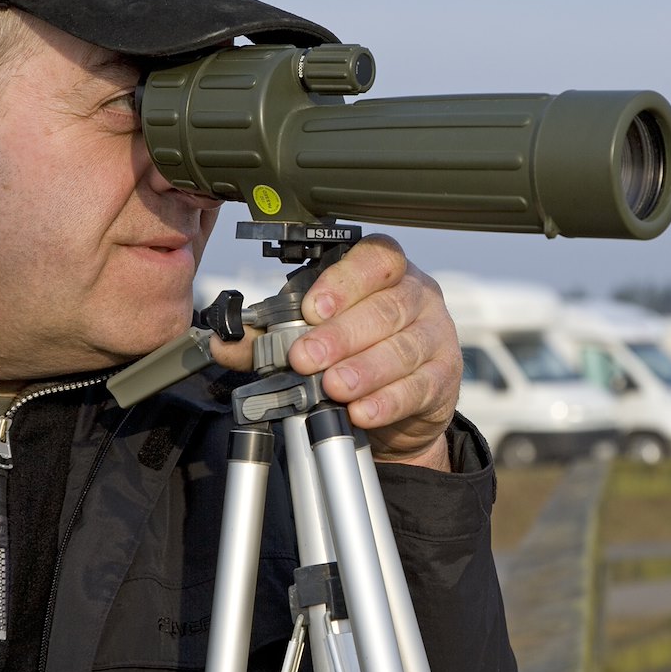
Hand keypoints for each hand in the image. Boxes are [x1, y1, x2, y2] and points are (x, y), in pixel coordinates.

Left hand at [209, 234, 459, 469]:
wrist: (397, 402)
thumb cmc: (355, 351)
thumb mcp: (313, 336)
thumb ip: (268, 337)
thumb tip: (225, 342)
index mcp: (383, 270)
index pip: (375, 260)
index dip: (345, 282)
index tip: (312, 308)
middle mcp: (416, 294)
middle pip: (386, 307)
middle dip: (342, 334)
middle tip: (307, 358)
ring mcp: (436, 334)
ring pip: (404, 347)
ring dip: (365, 370)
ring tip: (333, 388)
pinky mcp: (445, 377)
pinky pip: (420, 386)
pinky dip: (388, 400)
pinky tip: (363, 411)